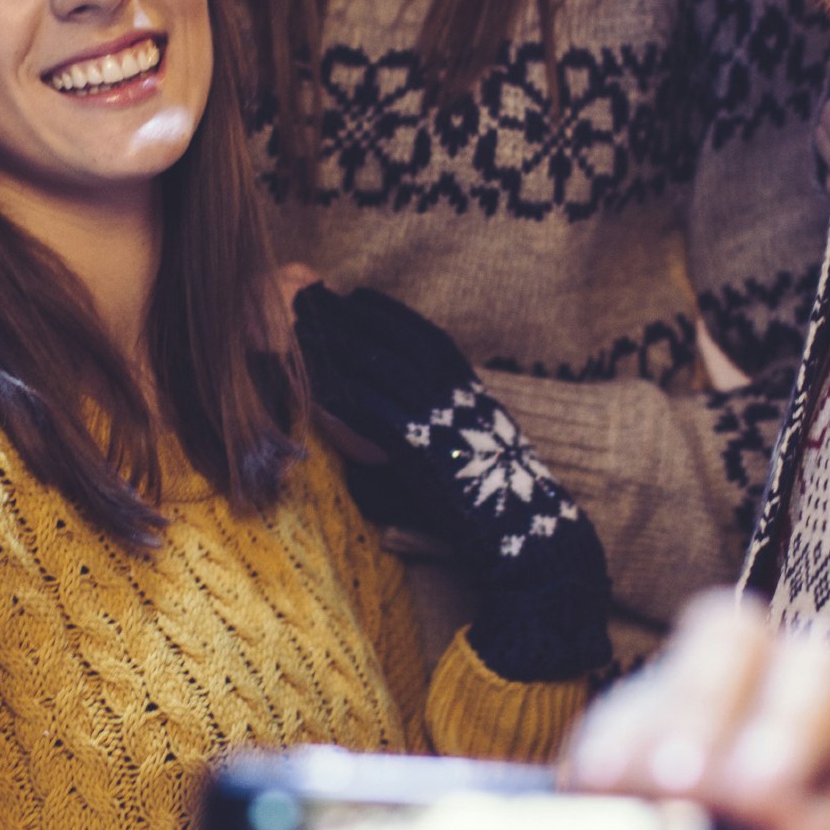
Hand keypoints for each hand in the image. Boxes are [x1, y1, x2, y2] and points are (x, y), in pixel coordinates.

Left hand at [293, 283, 610, 680]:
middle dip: (353, 316)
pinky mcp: (422, 451)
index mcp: (473, 394)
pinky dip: (342, 399)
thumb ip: (430, 443)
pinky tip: (313, 387)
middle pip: (397, 342)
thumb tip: (383, 443)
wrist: (527, 534)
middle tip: (315, 295)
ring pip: (380, 369)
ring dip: (337, 344)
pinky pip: (373, 415)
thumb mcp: (470, 460)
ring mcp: (441, 420)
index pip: (428, 339)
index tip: (360, 295)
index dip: (393, 314)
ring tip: (302, 327)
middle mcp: (458, 397)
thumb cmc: (499, 507)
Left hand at [557, 596, 829, 829]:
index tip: (598, 785)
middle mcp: (769, 702)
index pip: (648, 685)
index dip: (620, 722)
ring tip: (754, 806)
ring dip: (778, 726)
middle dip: (694, 702)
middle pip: (726, 634)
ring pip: (817, 661)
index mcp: (694, 725)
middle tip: (677, 784)